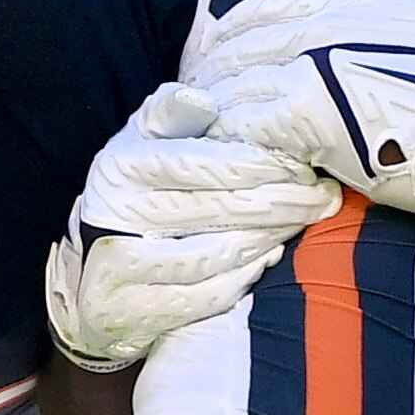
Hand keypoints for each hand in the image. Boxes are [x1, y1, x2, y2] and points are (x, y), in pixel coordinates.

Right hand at [46, 84, 336, 367]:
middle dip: (281, 201)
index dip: (261, 164)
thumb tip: (205, 102)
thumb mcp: (141, 143)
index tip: (304, 163)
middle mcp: (118, 215)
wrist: (90, 274)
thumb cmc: (136, 194)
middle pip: (216, 208)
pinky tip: (271, 256)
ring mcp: (123, 268)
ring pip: (215, 254)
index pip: (203, 162)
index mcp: (123, 165)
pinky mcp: (136, 311)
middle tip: (324, 197)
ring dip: (269, 238)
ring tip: (303, 223)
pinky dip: (246, 277)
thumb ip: (172, 114)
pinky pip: (206, 295)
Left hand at [192, 0, 414, 220]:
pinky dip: (223, 128)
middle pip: (243, 40)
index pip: (272, 4)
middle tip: (201, 83)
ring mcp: (306, 72)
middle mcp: (320, 28)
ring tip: (198, 114)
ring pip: (235, 79)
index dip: (241, 25)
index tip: (225, 44)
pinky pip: (241, 119)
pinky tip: (215, 139)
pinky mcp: (298, 120)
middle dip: (217, 62)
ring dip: (212, 96)